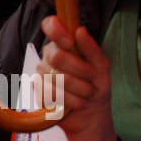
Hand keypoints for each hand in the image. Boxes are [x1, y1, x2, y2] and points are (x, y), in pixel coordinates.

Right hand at [39, 15, 119, 140]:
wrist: (91, 115)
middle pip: (56, 56)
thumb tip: (80, 30)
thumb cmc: (97, 86)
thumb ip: (92, 49)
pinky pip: (52, 94)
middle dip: (80, 71)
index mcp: (63, 43)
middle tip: (92, 78)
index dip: (57, 31)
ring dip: (80, 89)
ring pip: (57, 78)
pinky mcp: (39, 92)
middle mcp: (49, 56)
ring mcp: (41, 74)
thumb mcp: (102, 67)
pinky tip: (77, 103)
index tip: (70, 42)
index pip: (50, 24)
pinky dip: (71, 101)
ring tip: (87, 94)